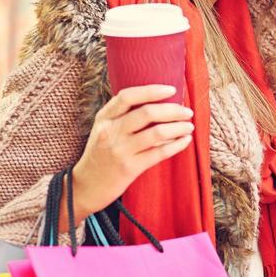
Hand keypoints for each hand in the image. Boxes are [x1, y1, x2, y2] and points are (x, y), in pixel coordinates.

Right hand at [66, 85, 193, 224]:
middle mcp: (110, 131)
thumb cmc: (100, 155)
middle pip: (147, 113)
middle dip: (173, 110)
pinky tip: (185, 141)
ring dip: (178, 128)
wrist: (86, 186)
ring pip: (156, 133)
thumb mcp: (103, 130)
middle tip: (187, 112)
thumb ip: (121, 116)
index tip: (171, 90)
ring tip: (189, 126)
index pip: (128, 96)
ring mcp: (120, 150)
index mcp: (104, 118)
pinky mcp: (129, 168)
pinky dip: (176, 145)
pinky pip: (159, 153)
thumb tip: (157, 102)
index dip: (151, 90)